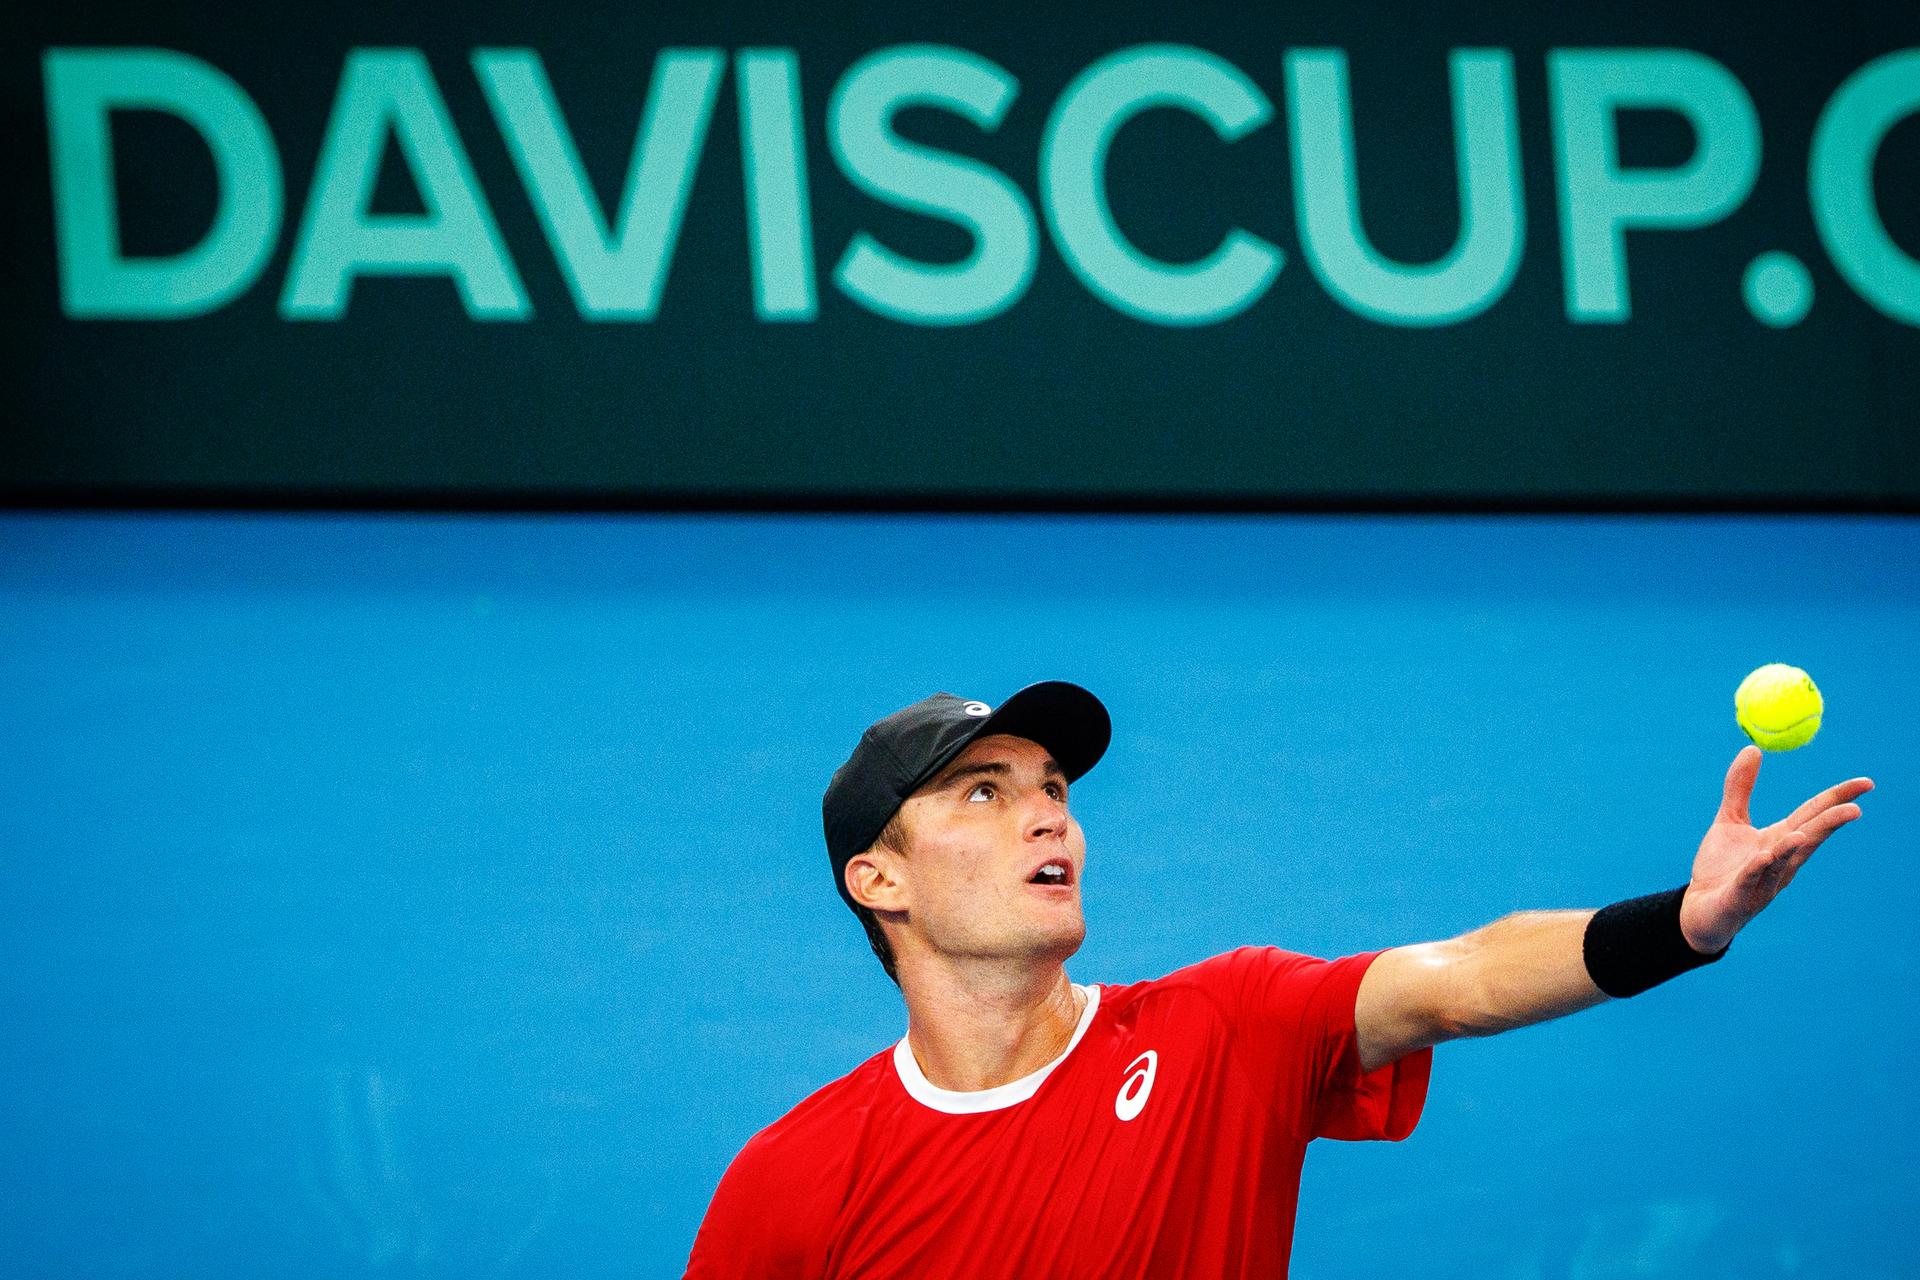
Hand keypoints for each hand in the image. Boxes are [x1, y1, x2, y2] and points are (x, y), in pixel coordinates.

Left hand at [1678, 746, 1872, 953]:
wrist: (1700, 906)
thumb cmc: (1722, 866)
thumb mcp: (1729, 820)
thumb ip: (1740, 787)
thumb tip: (1753, 748)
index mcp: (1781, 840)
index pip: (1814, 815)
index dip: (1838, 799)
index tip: (1866, 783)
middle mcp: (1781, 861)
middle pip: (1809, 838)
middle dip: (1831, 824)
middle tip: (1855, 808)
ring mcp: (1764, 880)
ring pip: (1783, 862)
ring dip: (1792, 848)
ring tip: (1800, 834)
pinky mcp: (1741, 896)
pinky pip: (1751, 879)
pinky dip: (1758, 868)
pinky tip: (1763, 856)